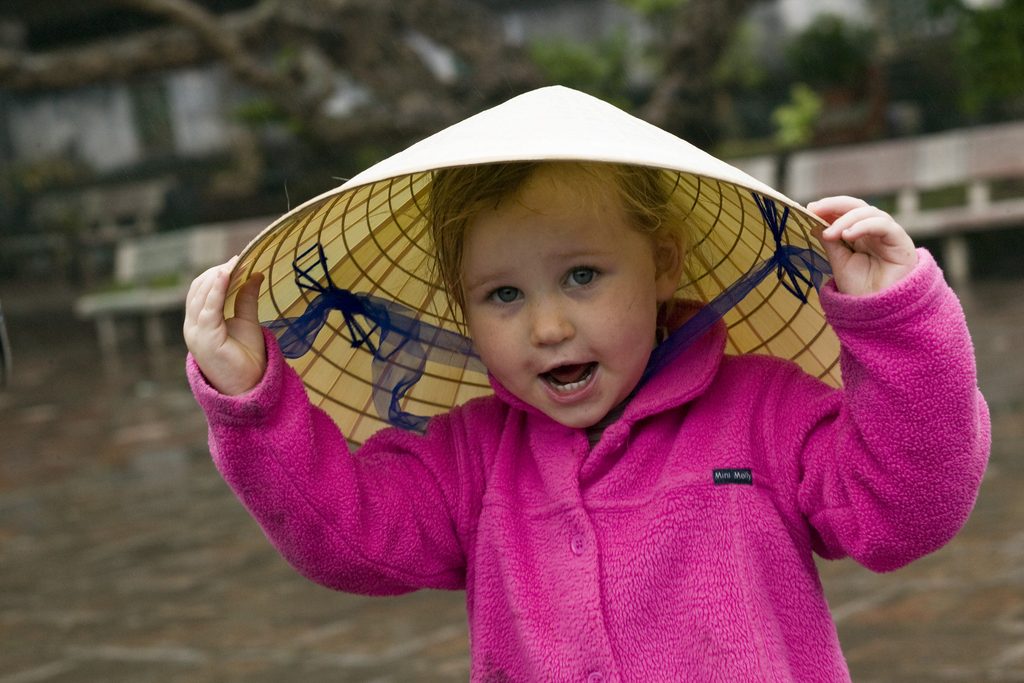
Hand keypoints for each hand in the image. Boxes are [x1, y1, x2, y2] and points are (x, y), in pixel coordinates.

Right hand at [183, 256, 266, 394]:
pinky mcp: (205, 338)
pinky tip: (226, 274)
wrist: (249, 387)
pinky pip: (208, 308)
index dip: (217, 273)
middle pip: (199, 289)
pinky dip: (216, 289)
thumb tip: (255, 274)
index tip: (237, 260)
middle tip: (238, 260)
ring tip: (235, 264)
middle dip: (218, 272)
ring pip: (201, 295)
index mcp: (200, 322)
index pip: (201, 290)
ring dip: (218, 277)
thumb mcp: (247, 321)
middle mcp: (193, 325)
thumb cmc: (246, 358)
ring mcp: (196, 332)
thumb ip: (246, 299)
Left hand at [807, 196, 917, 296]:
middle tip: (815, 210)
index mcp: (861, 235)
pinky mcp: (901, 242)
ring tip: (829, 234)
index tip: (809, 209)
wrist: (878, 313)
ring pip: (870, 212)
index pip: (846, 211)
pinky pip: (885, 225)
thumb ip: (831, 242)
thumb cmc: (861, 290)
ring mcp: (890, 235)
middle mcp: (876, 232)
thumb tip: (814, 222)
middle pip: (858, 206)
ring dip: (846, 220)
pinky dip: (864, 225)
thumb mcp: (839, 262)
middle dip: (835, 205)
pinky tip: (847, 235)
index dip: (829, 207)